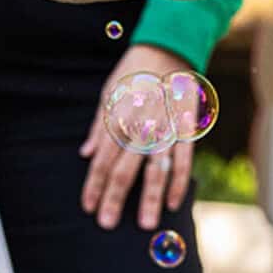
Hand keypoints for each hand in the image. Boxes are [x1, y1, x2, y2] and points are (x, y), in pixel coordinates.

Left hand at [81, 44, 194, 229]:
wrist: (168, 46)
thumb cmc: (133, 72)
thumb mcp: (108, 93)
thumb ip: (99, 126)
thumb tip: (85, 154)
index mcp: (118, 118)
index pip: (102, 159)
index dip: (93, 184)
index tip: (88, 207)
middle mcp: (140, 126)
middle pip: (125, 168)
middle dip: (114, 198)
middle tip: (107, 224)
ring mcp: (165, 128)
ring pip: (156, 169)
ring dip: (151, 199)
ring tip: (146, 225)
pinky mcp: (187, 127)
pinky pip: (184, 159)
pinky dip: (180, 182)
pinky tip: (174, 203)